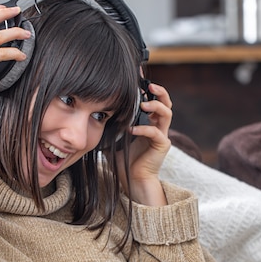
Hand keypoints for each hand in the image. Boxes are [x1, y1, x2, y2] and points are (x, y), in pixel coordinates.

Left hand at [121, 82, 172, 205]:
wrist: (133, 181)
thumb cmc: (124, 162)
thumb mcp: (114, 139)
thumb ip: (109, 127)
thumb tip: (93, 115)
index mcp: (149, 122)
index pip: (153, 100)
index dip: (148, 89)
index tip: (138, 80)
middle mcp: (158, 127)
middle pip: (166, 102)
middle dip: (159, 91)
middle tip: (148, 85)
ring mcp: (162, 136)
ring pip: (167, 113)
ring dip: (156, 106)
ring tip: (143, 104)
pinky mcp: (162, 145)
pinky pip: (156, 132)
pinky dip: (144, 129)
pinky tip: (131, 129)